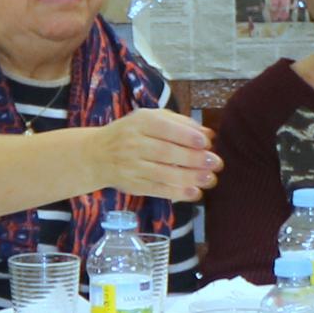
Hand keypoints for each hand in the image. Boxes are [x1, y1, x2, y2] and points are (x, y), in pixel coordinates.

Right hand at [86, 109, 219, 202]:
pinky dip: (176, 192)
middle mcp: (134, 143)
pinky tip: (194, 193)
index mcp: (140, 122)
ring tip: (210, 179)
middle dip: (193, 158)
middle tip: (216, 163)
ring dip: (189, 177)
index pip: (165, 128)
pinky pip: (156, 189)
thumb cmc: (131, 133)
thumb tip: (209, 134)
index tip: (207, 143)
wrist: (96, 154)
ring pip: (162, 173)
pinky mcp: (132, 184)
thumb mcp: (150, 119)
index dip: (187, 136)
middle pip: (165, 152)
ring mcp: (131, 166)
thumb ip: (180, 123)